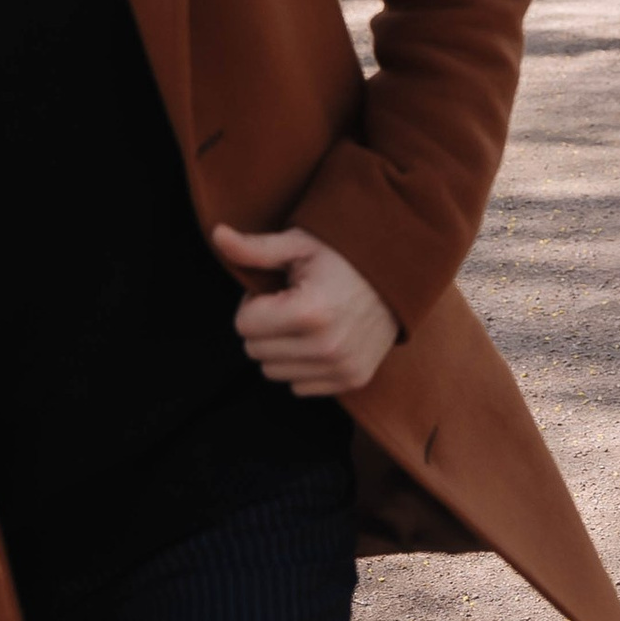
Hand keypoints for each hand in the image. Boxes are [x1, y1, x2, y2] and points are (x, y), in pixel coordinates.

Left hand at [211, 223, 398, 395]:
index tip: (278, 289)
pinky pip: (299, 386)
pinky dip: (302, 366)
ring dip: (280, 349)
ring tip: (306, 320)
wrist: (402, 271)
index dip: (254, 303)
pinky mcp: (353, 379)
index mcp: (309, 312)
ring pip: (273, 372)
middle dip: (264, 326)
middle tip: (291, 302)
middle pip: (255, 351)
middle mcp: (327, 347)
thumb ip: (255, 248)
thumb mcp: (299, 245)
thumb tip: (217, 234)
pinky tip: (320, 338)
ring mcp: (342, 367)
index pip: (243, 325)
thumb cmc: (344, 254)